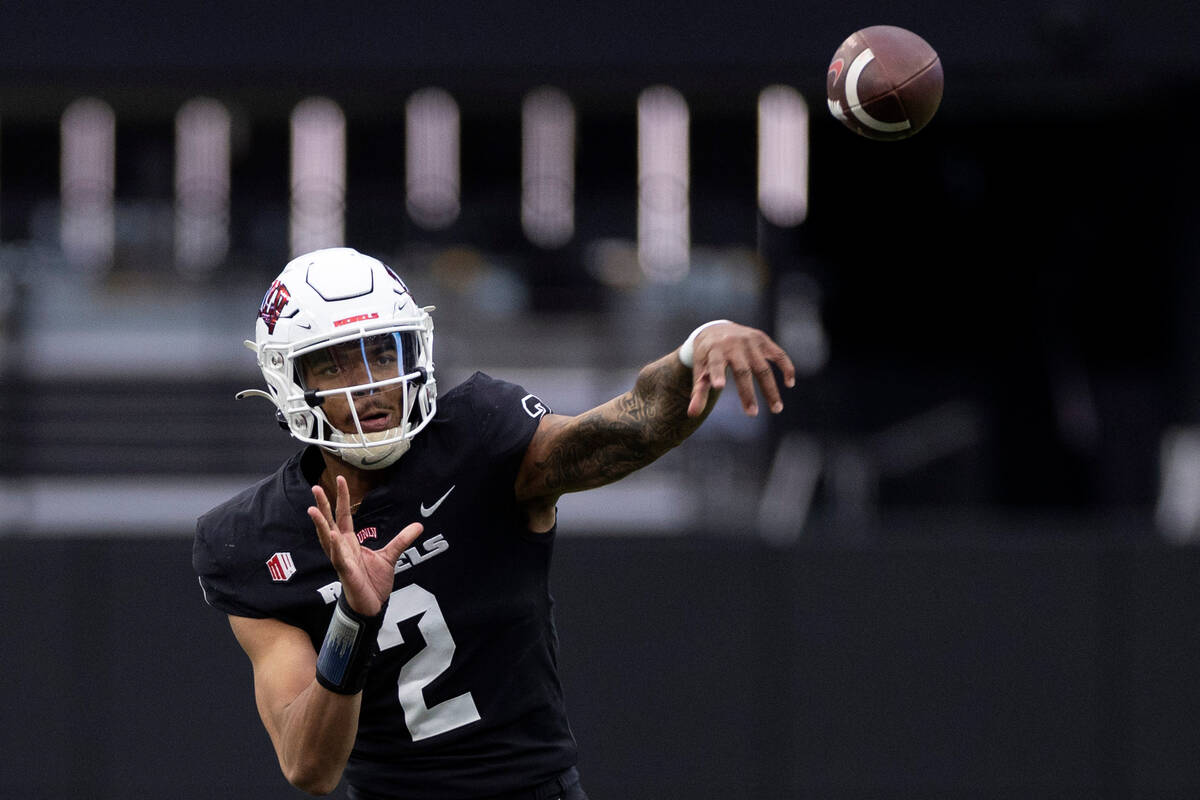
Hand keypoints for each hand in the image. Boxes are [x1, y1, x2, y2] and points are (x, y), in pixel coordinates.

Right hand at [307, 476, 422, 615]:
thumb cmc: (374, 581)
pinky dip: (335, 548)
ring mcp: (342, 560)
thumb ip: (402, 539)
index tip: (339, 479)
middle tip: (315, 488)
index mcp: (350, 542)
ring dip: (321, 525)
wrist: (372, 604)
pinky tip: (332, 536)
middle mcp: (342, 548)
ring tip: (313, 509)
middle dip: (323, 506)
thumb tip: (419, 525)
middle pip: (329, 523)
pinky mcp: (346, 574)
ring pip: (327, 540)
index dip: (341, 498)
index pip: (343, 516)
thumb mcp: (390, 555)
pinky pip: (339, 559)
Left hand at [687, 322, 795, 417]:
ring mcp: (750, 341)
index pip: (715, 363)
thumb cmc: (706, 356)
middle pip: (742, 371)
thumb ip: (698, 392)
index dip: (717, 373)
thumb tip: (692, 414)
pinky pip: (778, 355)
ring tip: (776, 409)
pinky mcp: (763, 340)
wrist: (716, 329)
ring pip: (763, 367)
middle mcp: (733, 344)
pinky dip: (786, 367)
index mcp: (714, 351)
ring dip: (771, 389)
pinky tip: (789, 383)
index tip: (718, 386)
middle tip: (752, 414)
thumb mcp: (700, 370)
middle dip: (747, 393)